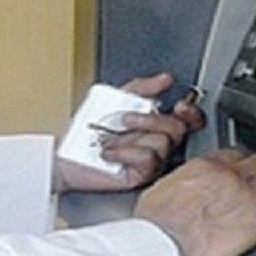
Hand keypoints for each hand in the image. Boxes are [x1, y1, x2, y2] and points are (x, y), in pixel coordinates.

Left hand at [54, 73, 205, 192]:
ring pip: (163, 143)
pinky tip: (109, 152)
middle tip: (124, 119)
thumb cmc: (86, 130)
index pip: (188, 121)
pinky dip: (125, 151)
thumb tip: (166, 78)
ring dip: (131, 136)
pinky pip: (148, 159)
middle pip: (177, 129)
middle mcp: (157, 144)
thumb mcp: (116, 98)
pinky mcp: (140, 177)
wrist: (64, 153)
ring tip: (111, 138)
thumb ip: (142, 87)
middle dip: (149, 119)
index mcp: (156, 124)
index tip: (179, 105)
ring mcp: (151, 162)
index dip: (191, 113)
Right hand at [133, 148, 255, 255]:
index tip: (246, 169)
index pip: (236, 154)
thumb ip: (183, 182)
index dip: (244, 162)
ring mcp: (249, 192)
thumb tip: (183, 187)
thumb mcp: (163, 187)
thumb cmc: (157, 220)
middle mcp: (231, 174)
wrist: (165, 239)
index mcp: (207, 165)